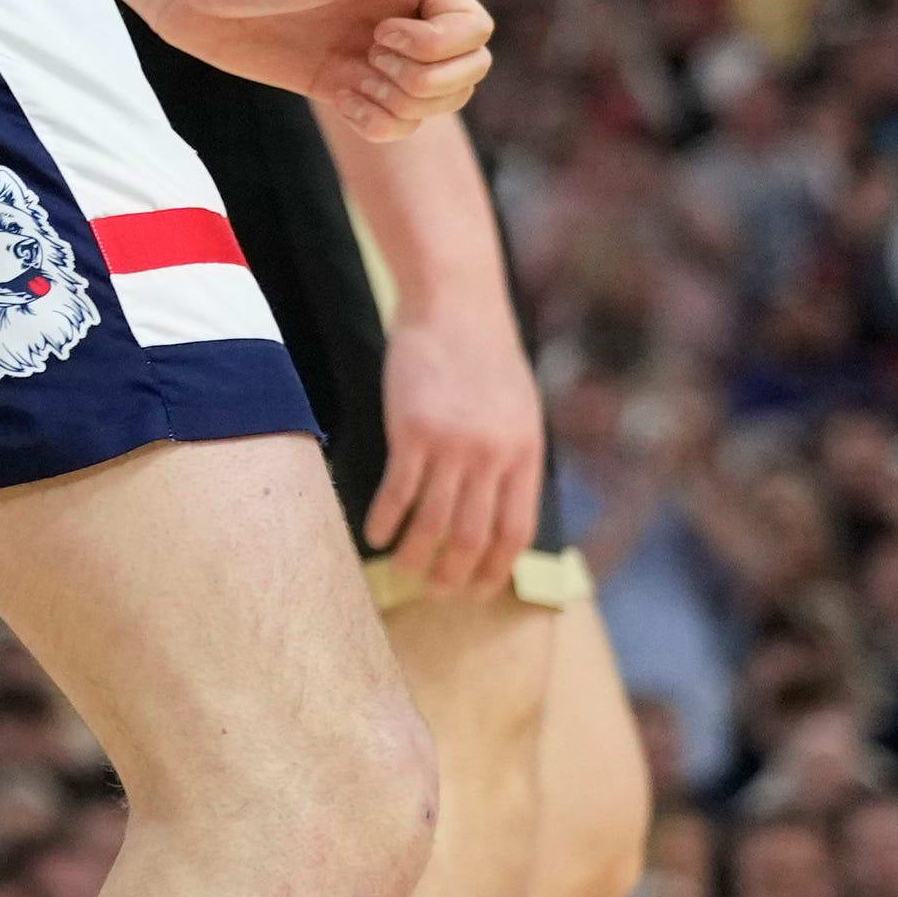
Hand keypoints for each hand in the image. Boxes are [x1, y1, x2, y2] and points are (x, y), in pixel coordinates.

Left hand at [146, 0, 489, 141]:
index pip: (475, 31)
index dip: (442, 45)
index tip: (383, 31)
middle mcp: (397, 18)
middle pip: (464, 74)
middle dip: (428, 80)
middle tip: (372, 57)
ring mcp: (369, 55)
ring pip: (429, 104)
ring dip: (401, 104)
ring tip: (354, 80)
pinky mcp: (337, 85)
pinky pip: (389, 124)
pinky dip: (376, 123)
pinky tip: (340, 101)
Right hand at [366, 295, 543, 599]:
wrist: (454, 307)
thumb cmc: (485, 357)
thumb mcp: (520, 411)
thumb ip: (512, 460)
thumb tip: (500, 511)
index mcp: (524, 456)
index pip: (513, 533)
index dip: (495, 569)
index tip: (477, 589)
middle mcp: (492, 458)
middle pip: (472, 537)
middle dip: (453, 575)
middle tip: (435, 590)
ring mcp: (451, 445)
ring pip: (433, 523)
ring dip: (414, 556)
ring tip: (401, 571)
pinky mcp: (411, 431)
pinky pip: (398, 492)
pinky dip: (384, 521)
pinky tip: (373, 535)